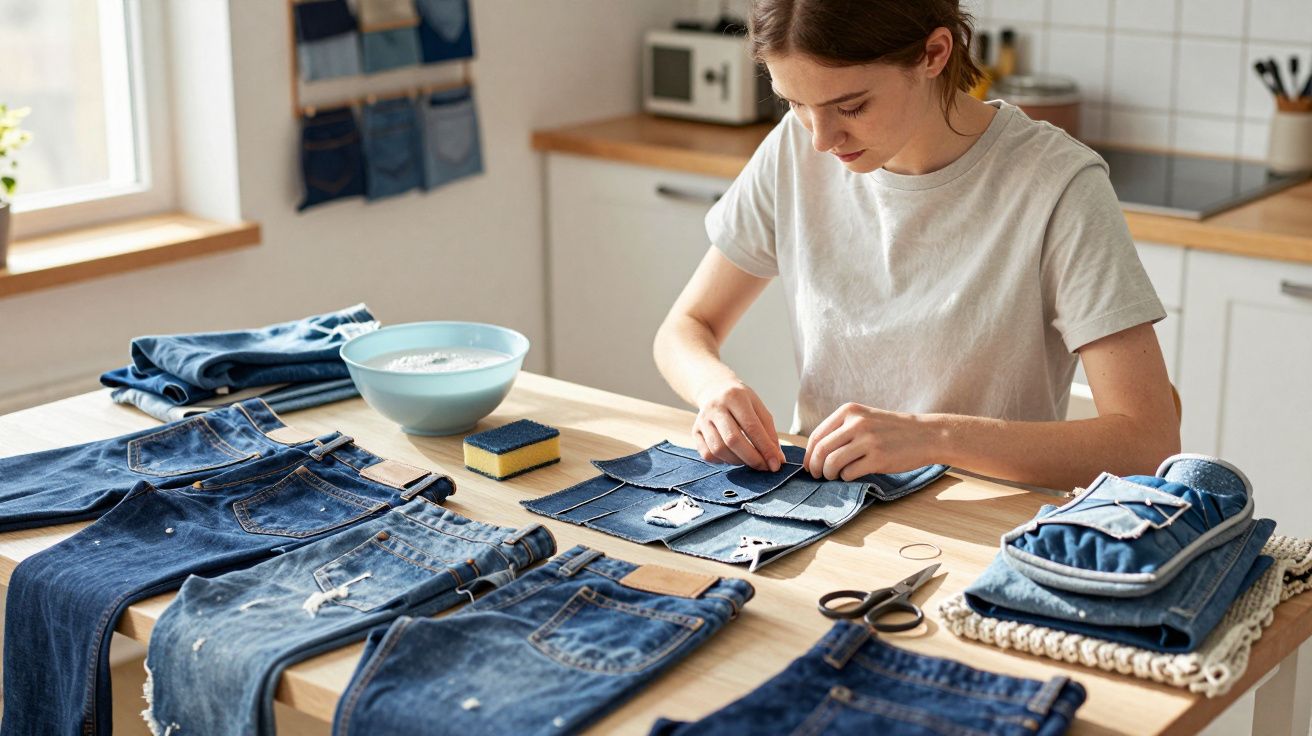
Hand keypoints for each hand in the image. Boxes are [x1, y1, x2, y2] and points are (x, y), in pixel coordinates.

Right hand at [692, 379, 784, 470]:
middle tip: (764, 467)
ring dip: (738, 461)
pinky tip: (732, 456)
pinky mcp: (695, 431)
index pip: (751, 427)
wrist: (714, 389)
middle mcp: (715, 407)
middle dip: (752, 458)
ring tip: (749, 460)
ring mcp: (702, 420)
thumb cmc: (741, 401)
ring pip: (718, 449)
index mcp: (735, 397)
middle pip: (732, 440)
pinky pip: (707, 454)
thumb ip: (769, 433)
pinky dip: (722, 461)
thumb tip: (777, 459)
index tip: (775, 464)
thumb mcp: (759, 408)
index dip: (765, 448)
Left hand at [803, 403, 936, 479]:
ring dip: (828, 474)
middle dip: (815, 467)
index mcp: (849, 411)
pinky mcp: (878, 458)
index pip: (817, 435)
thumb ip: (843, 429)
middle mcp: (856, 423)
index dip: (808, 454)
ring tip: (833, 476)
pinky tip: (852, 475)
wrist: (926, 435)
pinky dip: (846, 478)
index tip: (809, 465)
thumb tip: (815, 452)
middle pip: (821, 450)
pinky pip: (849, 473)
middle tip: (817, 475)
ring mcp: (868, 440)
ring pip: (832, 463)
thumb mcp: (865, 418)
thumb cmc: (893, 430)